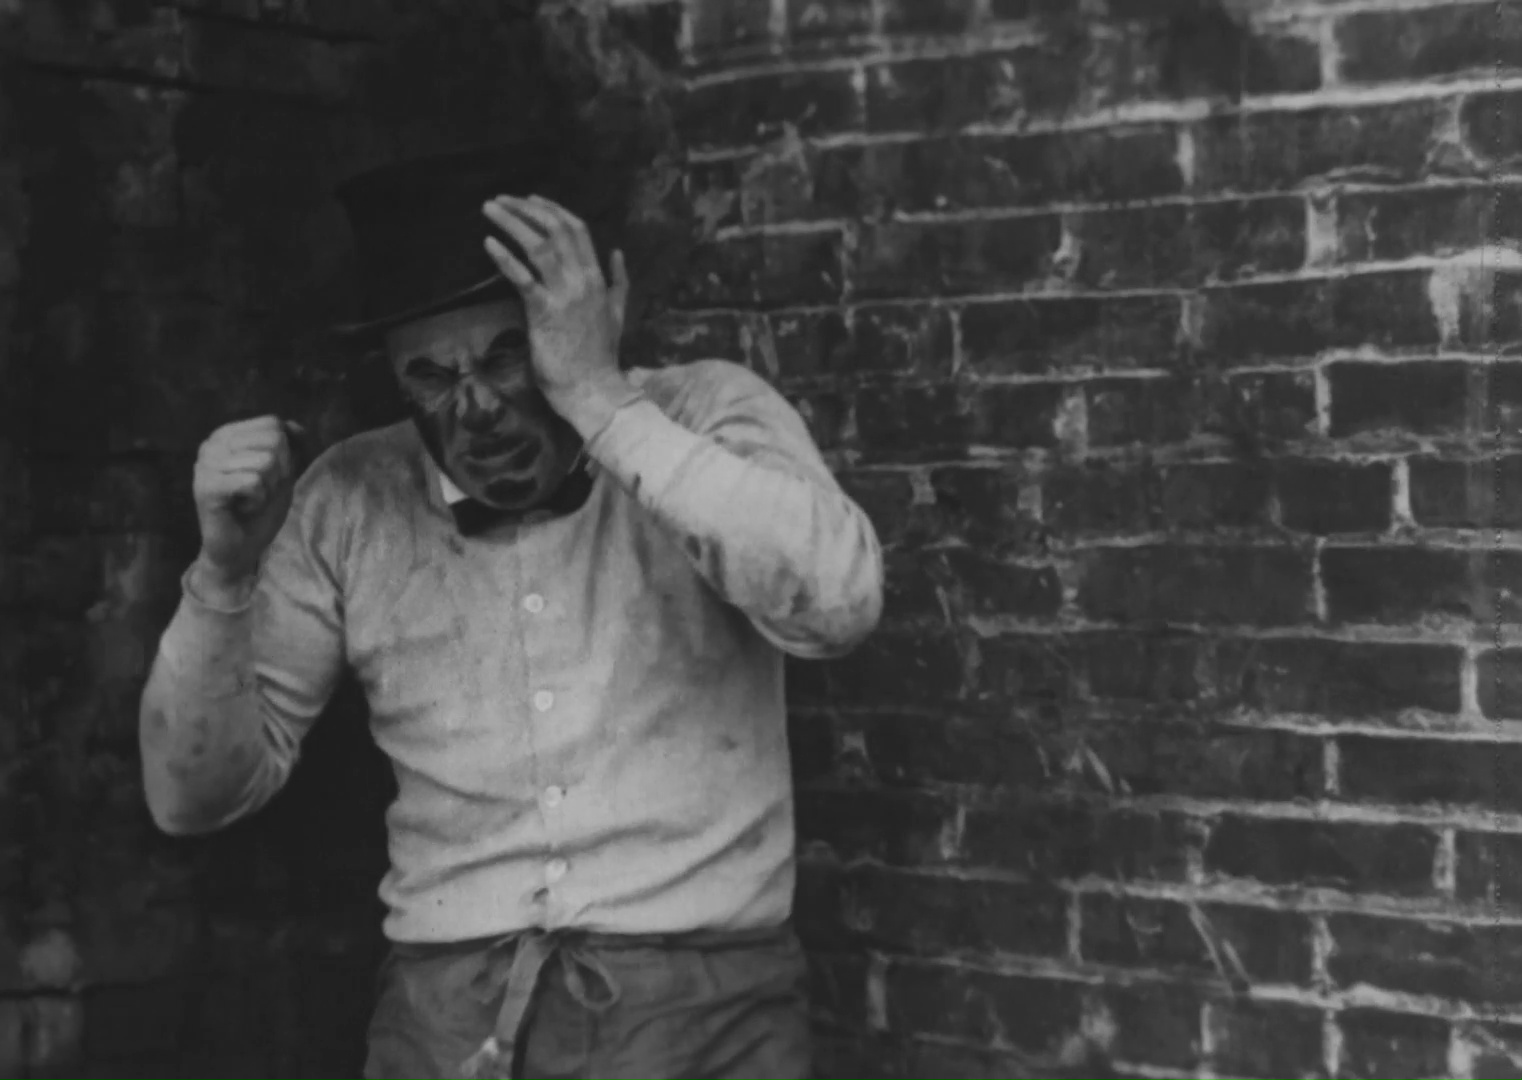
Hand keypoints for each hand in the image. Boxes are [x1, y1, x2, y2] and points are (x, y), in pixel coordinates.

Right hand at [192, 416, 299, 585]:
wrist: (239, 549)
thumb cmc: (259, 511)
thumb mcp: (283, 474)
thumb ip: (290, 448)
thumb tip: (296, 425)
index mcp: (226, 435)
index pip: (273, 423)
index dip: (285, 453)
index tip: (268, 477)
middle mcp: (211, 444)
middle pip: (274, 439)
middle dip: (279, 471)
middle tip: (259, 492)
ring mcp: (206, 464)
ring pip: (267, 461)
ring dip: (269, 488)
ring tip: (250, 501)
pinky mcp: (207, 487)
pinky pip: (254, 481)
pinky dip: (259, 499)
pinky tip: (244, 509)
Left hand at [482, 195, 633, 432]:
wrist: (593, 388)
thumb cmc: (600, 355)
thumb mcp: (618, 312)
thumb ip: (619, 281)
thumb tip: (618, 252)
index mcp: (598, 278)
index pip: (577, 229)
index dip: (552, 209)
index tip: (530, 199)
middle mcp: (582, 279)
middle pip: (555, 229)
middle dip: (526, 208)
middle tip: (502, 199)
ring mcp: (564, 294)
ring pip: (538, 245)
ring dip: (511, 222)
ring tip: (489, 209)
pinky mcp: (544, 312)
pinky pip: (522, 277)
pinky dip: (504, 258)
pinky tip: (488, 243)